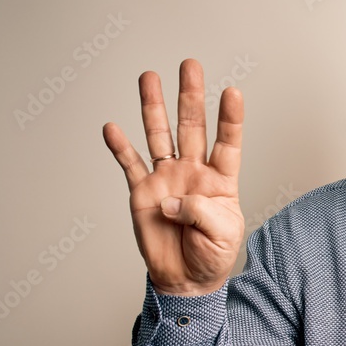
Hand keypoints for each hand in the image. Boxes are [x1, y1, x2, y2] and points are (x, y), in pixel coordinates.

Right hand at [103, 59, 243, 295]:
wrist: (187, 279)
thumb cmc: (213, 255)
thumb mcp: (223, 236)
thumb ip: (202, 213)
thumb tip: (171, 200)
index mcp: (221, 180)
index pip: (227, 143)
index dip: (230, 119)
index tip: (233, 91)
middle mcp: (193, 172)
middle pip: (192, 127)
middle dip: (190, 96)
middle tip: (190, 65)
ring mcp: (167, 178)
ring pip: (159, 136)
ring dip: (153, 108)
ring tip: (149, 77)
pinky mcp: (143, 193)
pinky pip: (130, 165)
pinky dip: (120, 147)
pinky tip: (112, 127)